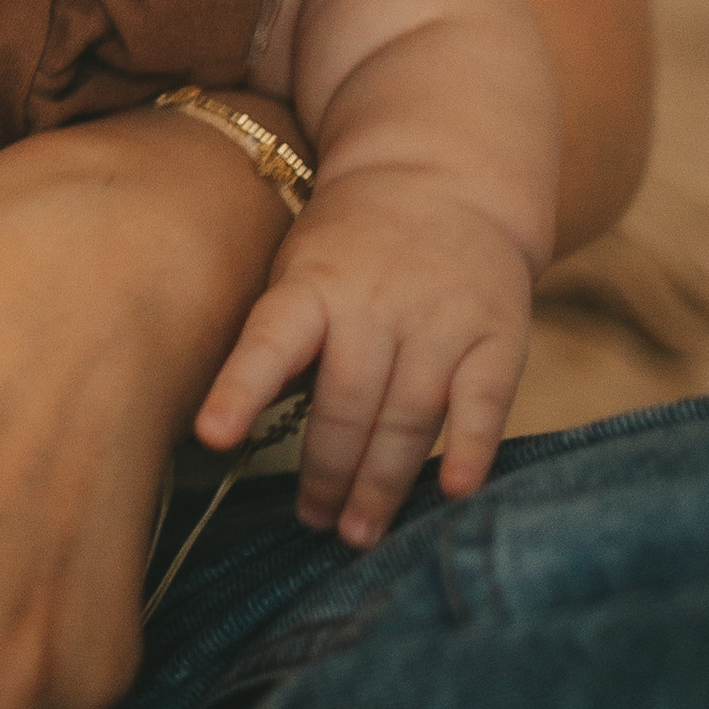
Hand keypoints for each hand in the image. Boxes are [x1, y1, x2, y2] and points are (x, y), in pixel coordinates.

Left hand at [194, 167, 534, 545]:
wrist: (445, 175)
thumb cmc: (350, 244)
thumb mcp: (298, 266)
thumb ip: (280, 339)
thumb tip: (239, 429)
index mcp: (313, 284)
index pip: (270, 341)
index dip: (240, 389)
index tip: (212, 437)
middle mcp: (376, 303)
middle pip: (348, 403)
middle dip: (327, 472)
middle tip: (313, 521)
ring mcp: (440, 321)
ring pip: (409, 417)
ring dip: (382, 483)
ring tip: (359, 533)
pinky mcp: (496, 337)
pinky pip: (484, 405)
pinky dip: (472, 450)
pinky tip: (455, 493)